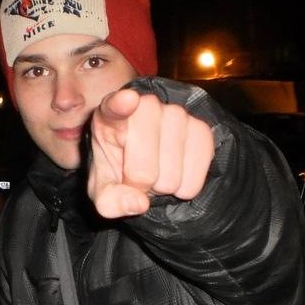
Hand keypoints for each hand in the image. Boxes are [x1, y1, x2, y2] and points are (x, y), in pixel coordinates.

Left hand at [87, 89, 214, 217]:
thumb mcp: (103, 190)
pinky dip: (186, 187)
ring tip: (157, 170)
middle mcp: (146, 106)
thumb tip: (138, 203)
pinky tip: (177, 172)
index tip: (128, 101)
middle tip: (138, 176)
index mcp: (110, 115)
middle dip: (140, 186)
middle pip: (143, 171)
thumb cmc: (118, 170)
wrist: (147, 165)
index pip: (115, 107)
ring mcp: (177, 114)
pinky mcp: (202, 128)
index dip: (121, 105)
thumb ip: (110, 201)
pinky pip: (196, 177)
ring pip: (171, 178)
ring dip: (164, 186)